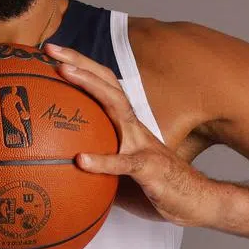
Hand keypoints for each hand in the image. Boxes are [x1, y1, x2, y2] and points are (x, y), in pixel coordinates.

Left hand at [43, 43, 223, 227]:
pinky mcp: (149, 168)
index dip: (81, 68)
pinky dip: (103, 160)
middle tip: (51, 48)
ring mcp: (143, 144)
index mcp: (126, 125)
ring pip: (117, 108)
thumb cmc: (155, 184)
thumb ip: (94, 162)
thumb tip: (60, 166)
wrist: (197, 200)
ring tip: (65, 73)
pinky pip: (125, 162)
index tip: (52, 54)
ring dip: (91, 87)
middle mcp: (134, 127)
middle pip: (107, 84)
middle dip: (80, 63)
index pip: (103, 87)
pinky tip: (81, 160)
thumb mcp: (118, 171)